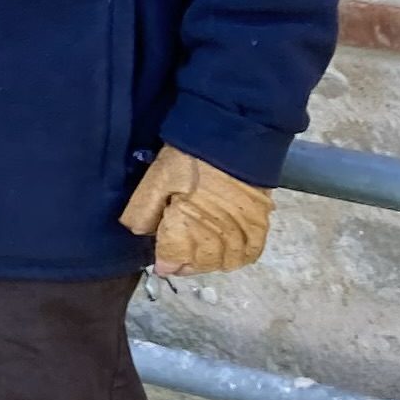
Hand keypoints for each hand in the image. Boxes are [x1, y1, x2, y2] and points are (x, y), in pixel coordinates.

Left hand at [116, 146, 269, 275]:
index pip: (173, 259)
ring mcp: (241, 229)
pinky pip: (251, 251)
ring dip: (210, 263)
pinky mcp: (259, 221)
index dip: (165, 262)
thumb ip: (144, 211)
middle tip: (177, 258)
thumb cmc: (188, 156)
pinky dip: (238, 258)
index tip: (161, 261)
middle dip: (186, 265)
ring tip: (199, 255)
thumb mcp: (156, 178)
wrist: (231, 135)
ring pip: (225, 262)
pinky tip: (227, 254)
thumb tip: (140, 236)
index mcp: (187, 224)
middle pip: (200, 263)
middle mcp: (216, 233)